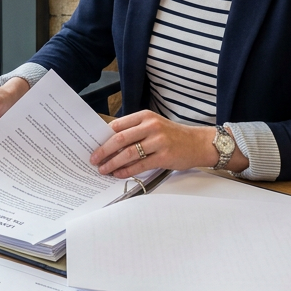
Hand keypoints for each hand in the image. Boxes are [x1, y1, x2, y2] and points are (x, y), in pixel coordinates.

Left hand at [89, 111, 221, 178]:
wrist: (197, 143)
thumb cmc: (172, 135)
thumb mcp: (153, 125)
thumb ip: (134, 130)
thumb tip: (109, 143)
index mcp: (145, 116)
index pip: (118, 125)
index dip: (103, 136)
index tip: (93, 145)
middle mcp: (151, 126)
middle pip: (120, 139)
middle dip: (104, 151)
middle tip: (94, 159)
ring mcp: (158, 141)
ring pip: (128, 153)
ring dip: (113, 163)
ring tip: (103, 169)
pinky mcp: (164, 156)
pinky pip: (140, 165)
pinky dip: (126, 170)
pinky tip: (118, 174)